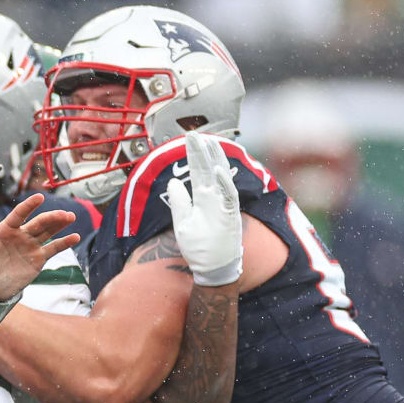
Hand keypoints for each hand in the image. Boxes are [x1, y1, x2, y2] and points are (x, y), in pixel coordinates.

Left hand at [0, 194, 78, 300]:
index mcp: (4, 230)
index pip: (19, 214)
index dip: (28, 206)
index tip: (39, 198)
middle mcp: (20, 235)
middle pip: (38, 223)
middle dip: (51, 217)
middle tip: (64, 214)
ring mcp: (30, 246)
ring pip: (48, 232)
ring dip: (59, 224)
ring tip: (71, 217)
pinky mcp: (37, 259)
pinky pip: (53, 249)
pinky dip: (64, 243)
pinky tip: (74, 237)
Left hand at [166, 132, 241, 286]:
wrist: (211, 268)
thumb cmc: (198, 248)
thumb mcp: (182, 222)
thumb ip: (179, 202)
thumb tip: (173, 182)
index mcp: (202, 198)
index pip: (198, 171)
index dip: (194, 155)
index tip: (188, 138)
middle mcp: (214, 198)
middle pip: (209, 169)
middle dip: (202, 151)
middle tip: (194, 134)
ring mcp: (223, 205)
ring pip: (221, 177)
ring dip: (215, 160)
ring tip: (208, 143)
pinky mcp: (230, 215)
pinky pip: (229, 196)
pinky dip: (224, 183)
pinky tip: (217, 169)